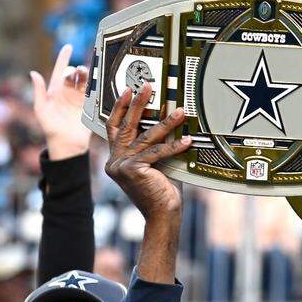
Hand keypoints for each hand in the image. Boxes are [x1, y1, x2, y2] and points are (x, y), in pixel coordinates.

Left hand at [30, 43, 91, 160]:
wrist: (66, 143)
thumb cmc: (50, 128)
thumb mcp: (41, 109)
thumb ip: (38, 91)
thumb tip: (33, 73)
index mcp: (56, 90)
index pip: (60, 70)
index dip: (64, 58)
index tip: (68, 47)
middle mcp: (68, 92)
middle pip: (74, 74)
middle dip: (76, 69)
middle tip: (77, 71)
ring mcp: (79, 98)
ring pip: (84, 80)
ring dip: (85, 75)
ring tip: (84, 74)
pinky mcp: (88, 106)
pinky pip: (93, 92)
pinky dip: (94, 85)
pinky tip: (95, 82)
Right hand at [104, 84, 190, 219]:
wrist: (163, 215)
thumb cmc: (162, 190)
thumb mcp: (155, 163)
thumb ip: (153, 145)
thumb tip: (166, 118)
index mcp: (116, 159)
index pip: (114, 128)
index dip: (120, 107)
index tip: (127, 89)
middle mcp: (115, 162)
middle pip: (126, 126)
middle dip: (138, 104)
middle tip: (148, 86)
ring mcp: (122, 166)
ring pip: (145, 138)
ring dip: (165, 123)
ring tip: (179, 111)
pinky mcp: (134, 170)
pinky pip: (157, 152)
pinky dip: (174, 146)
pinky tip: (188, 140)